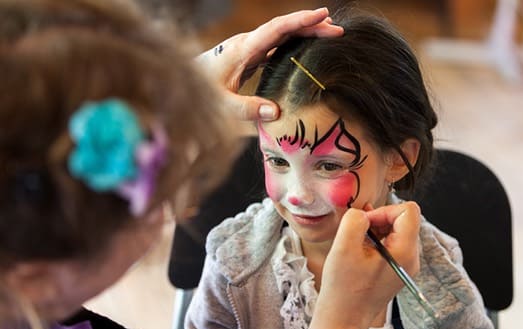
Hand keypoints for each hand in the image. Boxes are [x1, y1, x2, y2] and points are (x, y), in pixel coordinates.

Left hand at [196, 7, 342, 120]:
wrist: (178, 86)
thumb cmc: (198, 94)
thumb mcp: (222, 106)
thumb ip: (247, 109)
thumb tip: (277, 112)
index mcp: (242, 49)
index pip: (276, 29)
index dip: (300, 21)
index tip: (322, 14)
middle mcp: (246, 43)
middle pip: (284, 28)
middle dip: (311, 25)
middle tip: (337, 30)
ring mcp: (247, 48)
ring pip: (281, 35)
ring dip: (304, 33)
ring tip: (329, 35)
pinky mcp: (247, 56)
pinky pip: (275, 45)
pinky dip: (293, 44)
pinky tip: (306, 49)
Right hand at [316, 202, 420, 328]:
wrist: (343, 320)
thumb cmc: (343, 288)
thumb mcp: (343, 247)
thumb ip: (355, 220)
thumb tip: (363, 214)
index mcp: (405, 252)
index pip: (408, 211)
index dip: (384, 210)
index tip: (365, 224)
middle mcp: (411, 258)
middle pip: (403, 220)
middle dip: (378, 220)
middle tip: (356, 233)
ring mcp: (405, 266)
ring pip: (396, 231)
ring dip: (375, 230)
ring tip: (355, 243)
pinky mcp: (396, 271)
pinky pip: (391, 244)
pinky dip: (375, 241)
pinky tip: (358, 251)